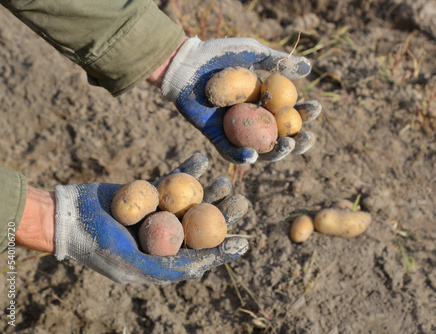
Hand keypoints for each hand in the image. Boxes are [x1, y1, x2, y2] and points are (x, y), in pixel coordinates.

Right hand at [54, 153, 248, 283]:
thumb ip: (167, 267)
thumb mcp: (132, 265)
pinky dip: (186, 171)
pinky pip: (171, 181)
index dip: (221, 248)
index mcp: (163, 258)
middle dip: (222, 214)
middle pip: (200, 225)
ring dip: (209, 191)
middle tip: (241, 202)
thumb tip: (204, 269)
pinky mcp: (148, 193)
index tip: (243, 241)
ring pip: (190, 202)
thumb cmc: (98, 246)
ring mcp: (157, 213)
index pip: (198, 255)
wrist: (67, 217)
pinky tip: (200, 159)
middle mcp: (164, 236)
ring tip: (225, 178)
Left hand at [161, 37, 320, 164]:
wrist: (186, 63)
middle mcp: (254, 119)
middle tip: (306, 138)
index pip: (291, 112)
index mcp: (265, 102)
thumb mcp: (251, 53)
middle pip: (281, 136)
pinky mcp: (217, 138)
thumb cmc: (218, 55)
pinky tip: (253, 155)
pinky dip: (242, 156)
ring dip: (276, 153)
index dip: (305, 113)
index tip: (315, 108)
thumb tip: (308, 68)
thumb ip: (278, 62)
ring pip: (261, 149)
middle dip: (298, 140)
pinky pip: (231, 152)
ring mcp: (237, 130)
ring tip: (287, 146)